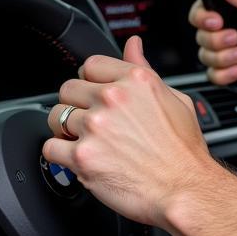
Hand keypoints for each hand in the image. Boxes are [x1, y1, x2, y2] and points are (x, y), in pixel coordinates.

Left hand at [43, 35, 217, 226]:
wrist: (185, 189)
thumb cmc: (184, 151)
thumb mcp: (176, 99)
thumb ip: (146, 70)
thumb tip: (133, 46)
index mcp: (136, 80)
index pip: (90, 65)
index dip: (92, 82)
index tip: (97, 96)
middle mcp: (113, 99)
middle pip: (68, 89)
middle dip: (77, 106)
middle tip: (94, 124)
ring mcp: (95, 127)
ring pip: (55, 117)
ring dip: (67, 131)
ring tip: (89, 143)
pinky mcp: (82, 156)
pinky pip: (50, 148)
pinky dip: (61, 156)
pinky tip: (82, 160)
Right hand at [188, 0, 236, 107]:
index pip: (206, 8)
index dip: (204, 15)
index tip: (216, 21)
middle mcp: (236, 31)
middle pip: (201, 33)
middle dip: (217, 39)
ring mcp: (233, 54)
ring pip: (205, 55)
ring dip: (224, 57)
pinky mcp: (234, 74)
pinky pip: (213, 75)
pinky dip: (225, 74)